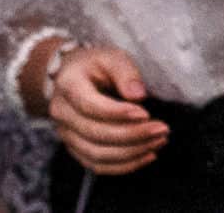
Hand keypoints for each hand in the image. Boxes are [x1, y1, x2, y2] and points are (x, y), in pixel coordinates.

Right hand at [49, 44, 168, 177]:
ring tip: (158, 141)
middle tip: (161, 129)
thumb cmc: (95, 64)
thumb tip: (138, 95)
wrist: (71, 76)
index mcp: (68, 85)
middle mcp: (62, 113)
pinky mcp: (75, 149)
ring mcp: (66, 134)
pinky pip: (98, 166)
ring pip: (98, 154)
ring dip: (132, 153)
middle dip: (133, 135)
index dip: (118, 113)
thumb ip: (125, 72)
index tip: (145, 114)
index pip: (90, 106)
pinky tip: (147, 155)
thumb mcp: (111, 56)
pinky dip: (124, 165)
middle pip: (96, 134)